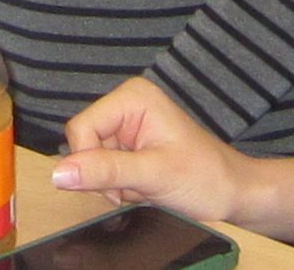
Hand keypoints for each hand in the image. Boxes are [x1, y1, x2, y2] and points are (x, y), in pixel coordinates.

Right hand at [54, 78, 254, 222]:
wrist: (234, 195)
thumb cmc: (206, 178)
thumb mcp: (152, 175)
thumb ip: (104, 171)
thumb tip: (59, 173)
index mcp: (133, 97)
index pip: (80, 128)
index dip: (90, 162)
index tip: (116, 186)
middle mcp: (127, 105)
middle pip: (84, 143)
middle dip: (104, 174)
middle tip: (136, 186)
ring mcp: (128, 126)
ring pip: (92, 160)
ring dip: (112, 183)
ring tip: (144, 186)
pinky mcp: (131, 146)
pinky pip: (104, 168)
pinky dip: (119, 186)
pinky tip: (142, 188)